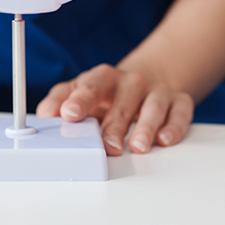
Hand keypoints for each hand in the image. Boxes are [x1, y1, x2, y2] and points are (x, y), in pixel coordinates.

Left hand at [35, 64, 193, 155]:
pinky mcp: (178, 102)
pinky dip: (174, 126)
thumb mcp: (80, 92)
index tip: (69, 114)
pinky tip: (165, 139)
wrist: (144, 81)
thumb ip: (60, 101)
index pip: (90, 85)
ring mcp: (156, 91)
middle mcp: (130, 82)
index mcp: (102, 78)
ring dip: (145, 127)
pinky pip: (180, 113)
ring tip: (138, 146)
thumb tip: (43, 116)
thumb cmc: (106, 93)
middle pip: (122, 101)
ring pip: (152, 107)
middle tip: (108, 144)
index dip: (80, 99)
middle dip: (114, 124)